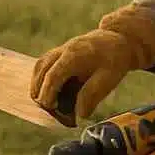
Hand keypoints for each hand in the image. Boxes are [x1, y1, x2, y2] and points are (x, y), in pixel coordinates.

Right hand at [29, 4, 154, 123]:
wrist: (118, 39)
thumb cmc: (114, 60)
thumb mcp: (108, 79)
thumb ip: (92, 95)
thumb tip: (79, 115)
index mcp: (75, 55)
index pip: (54, 75)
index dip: (48, 92)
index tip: (49, 106)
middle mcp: (65, 49)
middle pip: (42, 68)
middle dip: (39, 89)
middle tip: (44, 107)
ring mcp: (61, 48)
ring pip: (40, 64)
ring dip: (37, 82)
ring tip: (41, 100)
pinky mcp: (61, 51)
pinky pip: (44, 62)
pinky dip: (41, 76)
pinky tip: (45, 89)